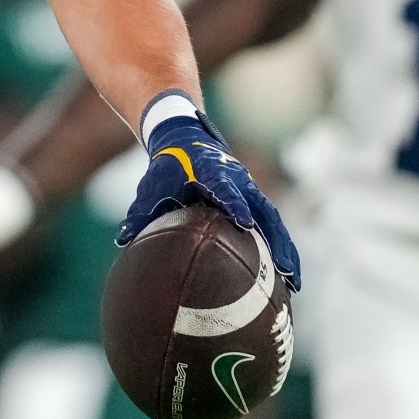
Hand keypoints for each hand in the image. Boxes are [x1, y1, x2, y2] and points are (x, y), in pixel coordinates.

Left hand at [121, 114, 300, 287]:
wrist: (185, 136)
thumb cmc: (168, 165)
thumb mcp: (152, 185)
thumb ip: (140, 212)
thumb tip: (123, 240)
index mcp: (212, 172)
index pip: (225, 188)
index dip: (234, 203)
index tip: (243, 223)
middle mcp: (238, 181)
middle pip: (263, 210)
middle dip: (275, 239)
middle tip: (284, 269)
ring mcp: (250, 190)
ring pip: (274, 221)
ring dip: (285, 249)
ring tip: (295, 282)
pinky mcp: (254, 200)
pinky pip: (272, 225)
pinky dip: (281, 247)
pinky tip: (287, 277)